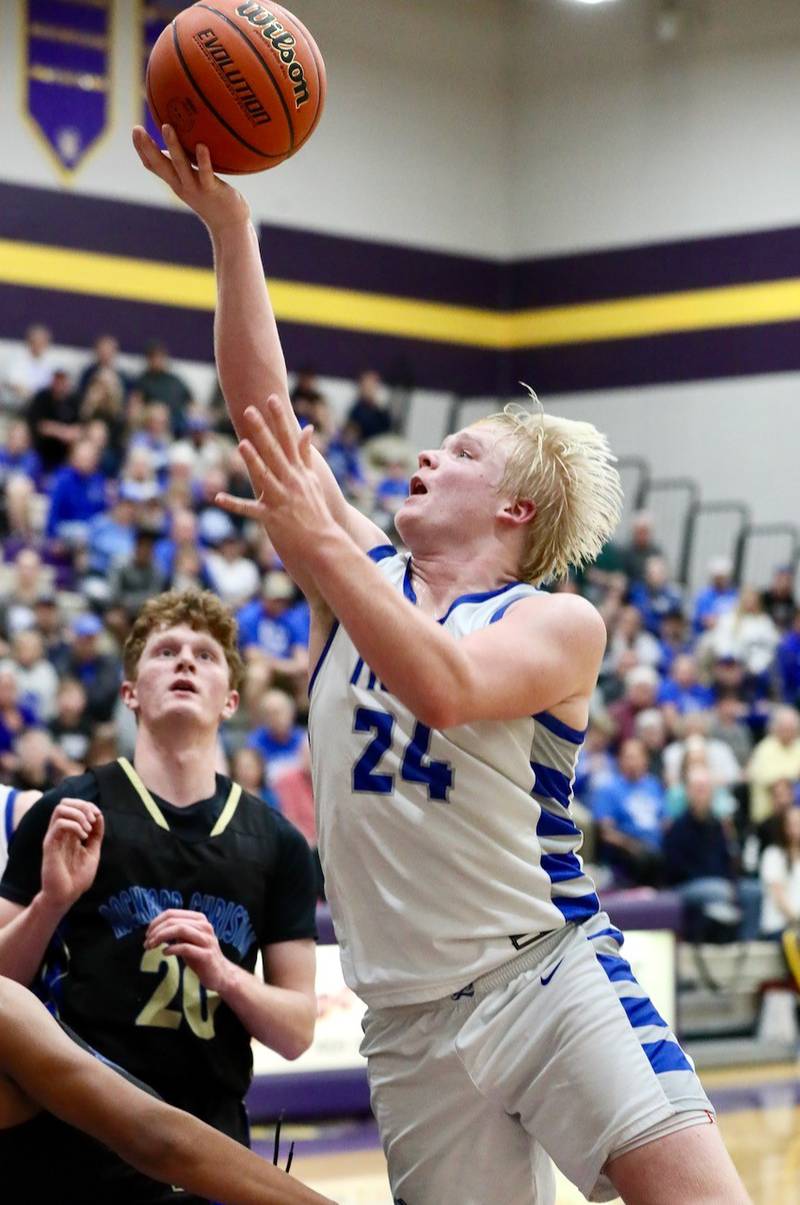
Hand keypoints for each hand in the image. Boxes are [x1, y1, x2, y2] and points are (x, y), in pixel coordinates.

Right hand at [40, 800, 103, 910]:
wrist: (66, 896)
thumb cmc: (77, 878)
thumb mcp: (93, 852)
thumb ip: (96, 834)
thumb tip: (99, 815)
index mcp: (69, 832)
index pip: (73, 805)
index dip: (87, 805)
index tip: (98, 817)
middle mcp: (59, 832)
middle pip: (64, 802)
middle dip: (82, 805)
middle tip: (93, 820)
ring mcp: (53, 838)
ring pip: (60, 809)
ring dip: (78, 814)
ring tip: (88, 829)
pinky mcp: (49, 846)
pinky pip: (59, 824)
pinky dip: (74, 825)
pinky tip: (83, 837)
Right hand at [131, 123, 250, 234]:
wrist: (230, 225)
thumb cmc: (214, 198)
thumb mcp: (195, 181)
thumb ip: (188, 164)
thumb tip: (185, 140)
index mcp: (175, 181)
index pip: (153, 165)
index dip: (142, 149)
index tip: (135, 129)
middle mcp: (181, 185)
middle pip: (160, 165)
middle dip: (147, 147)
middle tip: (137, 129)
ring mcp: (195, 188)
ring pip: (180, 165)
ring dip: (173, 146)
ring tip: (166, 127)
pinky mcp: (211, 190)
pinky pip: (206, 174)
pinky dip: (203, 160)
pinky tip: (202, 146)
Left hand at [144, 909, 233, 994]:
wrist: (220, 974)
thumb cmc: (200, 956)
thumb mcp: (188, 940)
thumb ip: (176, 932)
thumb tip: (154, 929)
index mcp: (199, 919)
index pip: (172, 913)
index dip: (156, 922)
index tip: (147, 933)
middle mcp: (204, 926)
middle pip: (174, 921)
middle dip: (156, 930)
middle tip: (146, 942)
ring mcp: (207, 940)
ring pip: (180, 929)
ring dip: (161, 937)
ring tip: (152, 946)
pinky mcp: (206, 955)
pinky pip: (186, 947)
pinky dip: (172, 949)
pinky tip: (165, 953)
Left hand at [216, 397, 335, 550]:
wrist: (323, 541)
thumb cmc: (316, 509)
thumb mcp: (312, 478)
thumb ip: (305, 453)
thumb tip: (308, 427)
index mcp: (298, 471)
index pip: (289, 439)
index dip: (280, 418)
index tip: (272, 399)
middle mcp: (290, 481)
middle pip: (274, 451)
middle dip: (262, 430)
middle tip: (249, 410)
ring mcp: (281, 499)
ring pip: (265, 476)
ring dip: (253, 461)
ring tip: (241, 444)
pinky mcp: (271, 517)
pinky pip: (250, 509)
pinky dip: (234, 504)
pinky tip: (218, 497)